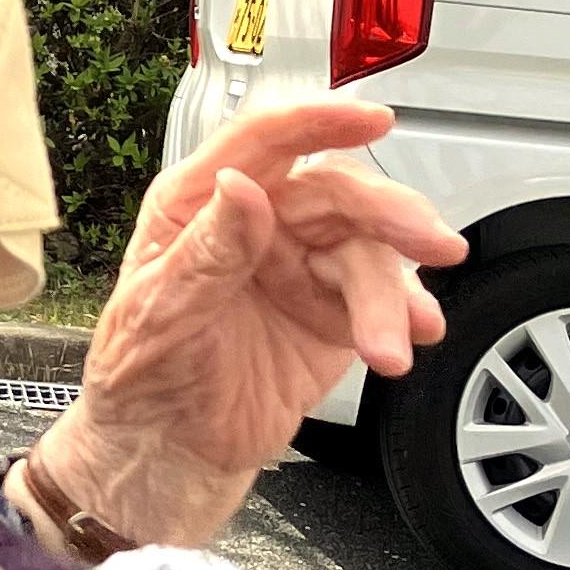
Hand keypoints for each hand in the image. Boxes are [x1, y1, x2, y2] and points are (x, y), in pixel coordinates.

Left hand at [41, 102, 465, 545]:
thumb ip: (206, 253)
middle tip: (428, 240)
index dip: (316, 121)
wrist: (168, 452)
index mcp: (199, 205)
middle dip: (388, 214)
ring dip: (393, 292)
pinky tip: (415, 333)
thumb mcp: (158, 314)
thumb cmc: (141, 376)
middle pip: (335, 193)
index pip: (261, 143)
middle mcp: (256, 225)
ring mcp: (296, 266)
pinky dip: (406, 313)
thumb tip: (241, 189)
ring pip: (366, 250)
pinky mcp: (328, 313)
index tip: (369, 117)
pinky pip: (380, 298)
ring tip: (393, 342)